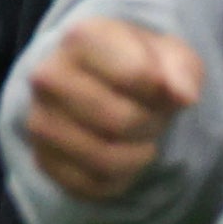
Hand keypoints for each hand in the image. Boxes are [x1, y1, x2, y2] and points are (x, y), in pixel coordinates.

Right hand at [23, 17, 199, 202]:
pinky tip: (118, 156)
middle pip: (122, 121)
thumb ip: (181, 70)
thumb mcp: (170, 54)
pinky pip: (91, 185)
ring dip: (136, 155)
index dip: (164, 90)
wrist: (96, 82)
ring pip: (104, 158)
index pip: (139, 76)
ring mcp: (39, 120)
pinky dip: (117, 179)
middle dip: (151, 124)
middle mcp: (48, 76)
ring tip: (137, 137)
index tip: (160, 86)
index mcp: (80, 38)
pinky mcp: (42, 159)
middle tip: (152, 115)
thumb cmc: (138, 64)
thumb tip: (183, 96)